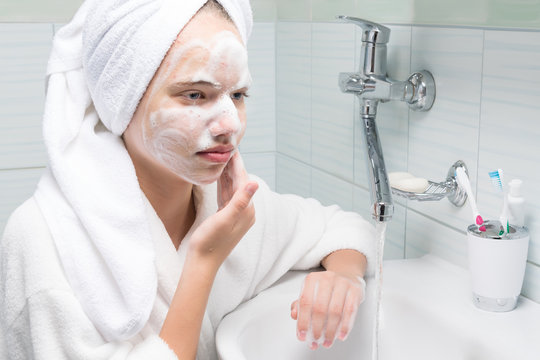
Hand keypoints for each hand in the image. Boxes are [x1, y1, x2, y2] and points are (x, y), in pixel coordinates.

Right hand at [188, 151, 257, 265]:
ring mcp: (236, 214)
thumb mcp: (225, 220)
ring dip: (227, 173)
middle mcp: (245, 211)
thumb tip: (254, 183)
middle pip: (239, 183)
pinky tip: (219, 176)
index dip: (237, 164)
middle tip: (227, 146)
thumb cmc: (210, 242)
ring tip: (222, 156)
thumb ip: (240, 201)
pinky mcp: (226, 216)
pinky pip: (226, 195)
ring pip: (232, 188)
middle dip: (233, 165)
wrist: (202, 262)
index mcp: (247, 210)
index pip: (243, 181)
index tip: (233, 147)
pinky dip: (222, 184)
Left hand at [290, 271, 365, 348]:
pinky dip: (345, 326)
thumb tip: (294, 315)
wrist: (346, 274)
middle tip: (315, 340)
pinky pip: (350, 311)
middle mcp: (327, 279)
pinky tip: (340, 335)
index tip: (302, 335)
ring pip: (335, 311)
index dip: (303, 321)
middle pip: (320, 308)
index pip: (305, 302)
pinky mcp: (355, 290)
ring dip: (330, 331)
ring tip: (327, 341)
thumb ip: (300, 304)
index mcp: (312, 279)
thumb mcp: (311, 291)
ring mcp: (342, 283)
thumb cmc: (326, 287)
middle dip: (317, 328)